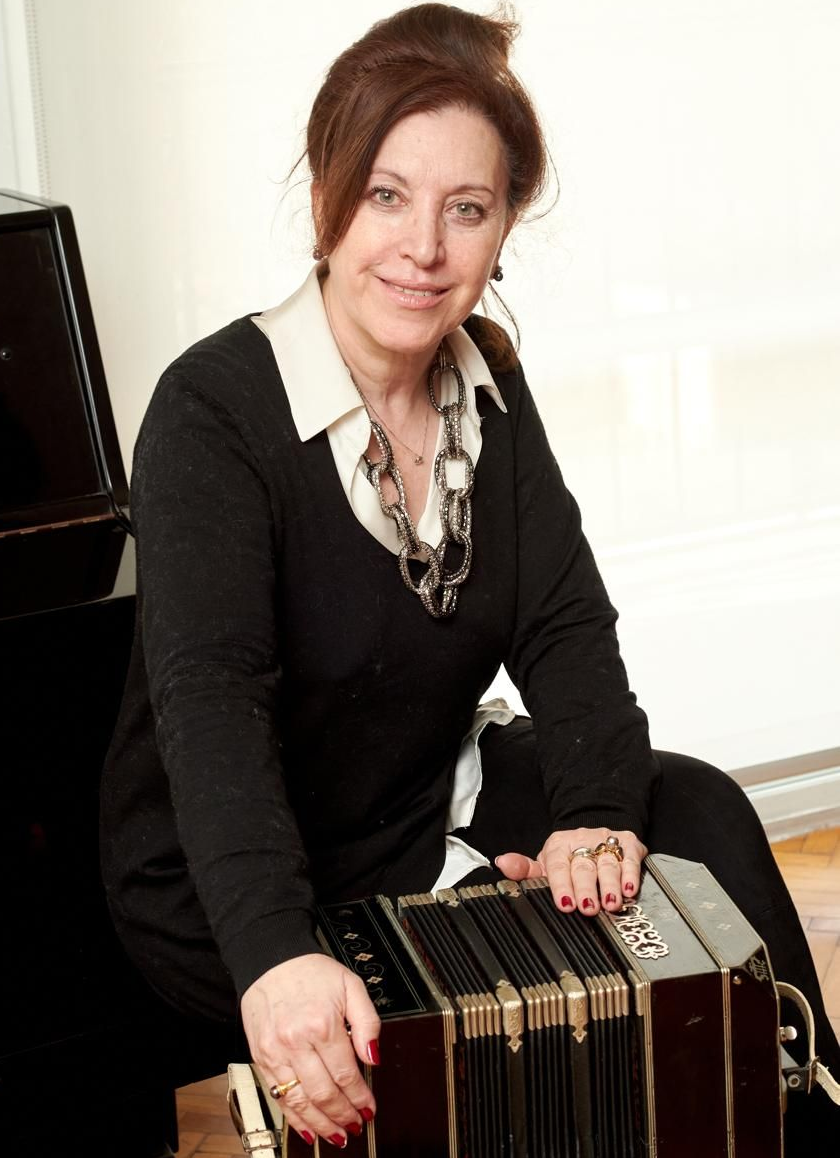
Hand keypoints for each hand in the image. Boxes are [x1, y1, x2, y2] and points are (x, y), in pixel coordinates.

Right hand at [241, 954, 379, 1147]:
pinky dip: (293, 1118)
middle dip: (343, 1115)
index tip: (369, 1108)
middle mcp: (296, 1041)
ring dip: (320, 1124)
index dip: (359, 1097)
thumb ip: (367, 1022)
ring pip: (299, 1101)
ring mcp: (275, 1052)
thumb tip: (374, 1056)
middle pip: (323, 1093)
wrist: (271, 959)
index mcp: (322, 1024)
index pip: (345, 1074)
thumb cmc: (311, 972)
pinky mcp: (260, 1058)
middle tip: (355, 1125)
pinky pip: (277, 1096)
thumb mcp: (351, 985)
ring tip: (336, 1135)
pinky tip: (307, 1128)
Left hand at [495, 827, 646, 915]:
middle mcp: (582, 841)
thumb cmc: (569, 857)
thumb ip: (525, 869)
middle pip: (583, 867)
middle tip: (588, 909)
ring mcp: (606, 841)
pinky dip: (631, 874)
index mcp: (558, 846)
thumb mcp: (546, 864)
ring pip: (608, 863)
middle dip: (586, 888)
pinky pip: (630, 858)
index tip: (565, 904)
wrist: (595, 834)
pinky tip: (629, 888)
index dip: (561, 886)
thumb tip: (502, 863)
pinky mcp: (628, 843)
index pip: (558, 866)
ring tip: (610, 903)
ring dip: (610, 885)